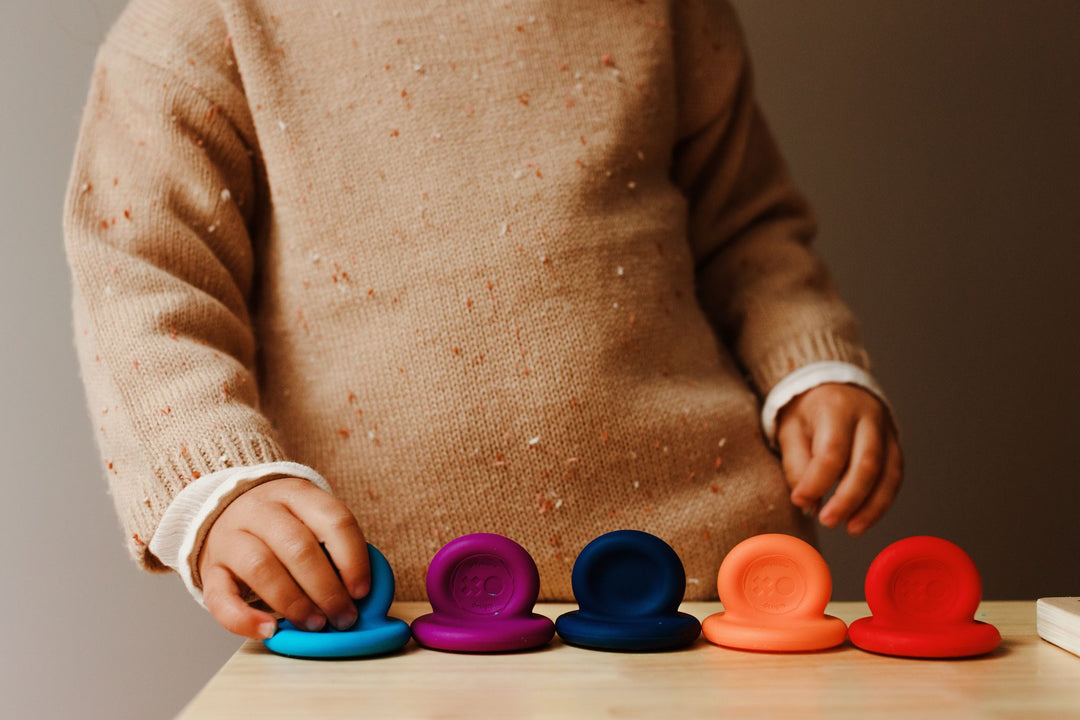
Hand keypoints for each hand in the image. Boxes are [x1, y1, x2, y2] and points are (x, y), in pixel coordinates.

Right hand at [198, 477, 369, 638]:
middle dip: (327, 588)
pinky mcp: (210, 570)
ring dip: (295, 602)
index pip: (333, 520)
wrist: (225, 513)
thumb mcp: (310, 520)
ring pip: (262, 568)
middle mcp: (260, 509)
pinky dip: (244, 619)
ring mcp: (230, 537)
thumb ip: (334, 548)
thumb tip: (361, 593)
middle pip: (298, 546)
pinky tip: (269, 631)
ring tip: (315, 624)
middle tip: (343, 616)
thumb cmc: (283, 526)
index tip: (362, 591)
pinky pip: (222, 598)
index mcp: (297, 494)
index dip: (353, 558)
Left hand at [776, 383, 902, 535]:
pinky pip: (895, 477)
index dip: (817, 482)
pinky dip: (881, 502)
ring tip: (851, 528)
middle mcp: (868, 416)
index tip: (800, 501)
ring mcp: (886, 430)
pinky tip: (863, 518)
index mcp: (836, 407)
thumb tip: (807, 502)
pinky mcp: (895, 444)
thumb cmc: (807, 412)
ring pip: (888, 473)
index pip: (832, 450)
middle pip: (866, 464)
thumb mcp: (789, 429)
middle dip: (848, 499)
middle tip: (827, 521)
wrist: (832, 386)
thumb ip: (796, 465)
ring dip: (871, 507)